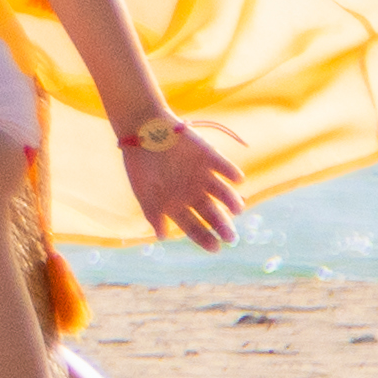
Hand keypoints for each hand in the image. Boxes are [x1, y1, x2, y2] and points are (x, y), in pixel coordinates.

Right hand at [115, 111, 245, 252]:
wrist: (142, 129)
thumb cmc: (140, 164)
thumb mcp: (142, 192)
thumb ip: (153, 213)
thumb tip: (162, 237)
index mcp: (177, 204)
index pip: (194, 227)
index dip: (205, 238)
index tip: (215, 248)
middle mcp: (193, 193)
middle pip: (212, 215)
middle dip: (222, 226)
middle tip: (231, 237)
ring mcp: (203, 176)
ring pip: (223, 194)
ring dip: (231, 201)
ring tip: (237, 209)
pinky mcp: (210, 157)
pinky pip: (225, 167)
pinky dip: (232, 173)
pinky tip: (236, 179)